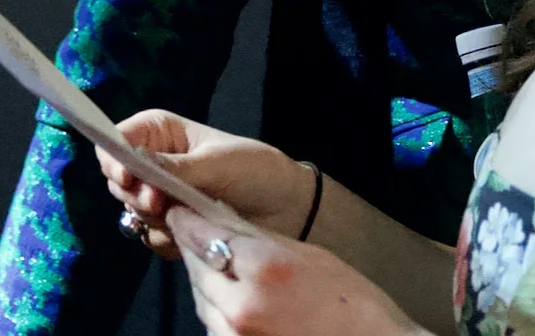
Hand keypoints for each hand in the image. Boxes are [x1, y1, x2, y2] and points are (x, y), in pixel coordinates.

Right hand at [96, 109, 317, 259]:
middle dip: (135, 193)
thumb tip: (135, 164)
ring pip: (133, 211)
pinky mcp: (172, 228)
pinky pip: (151, 237)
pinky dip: (168, 239)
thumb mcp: (218, 164)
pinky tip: (191, 234)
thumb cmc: (256, 171)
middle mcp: (155, 163)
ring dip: (153, 217)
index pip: (120, 139)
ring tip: (183, 215)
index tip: (127, 176)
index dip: (115, 157)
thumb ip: (175, 167)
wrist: (288, 211)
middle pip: (119, 179)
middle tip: (159, 200)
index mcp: (162, 133)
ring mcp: (162, 197)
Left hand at [167, 207, 425, 335]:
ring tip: (223, 268)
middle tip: (198, 234)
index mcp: (264, 268)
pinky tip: (238, 301)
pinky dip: (219, 312)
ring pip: (203, 302)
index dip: (187, 221)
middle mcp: (240, 305)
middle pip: (198, 269)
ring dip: (207, 283)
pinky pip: (215, 327)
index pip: (204, 235)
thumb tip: (224, 220)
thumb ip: (261, 240)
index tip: (179, 210)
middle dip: (198, 250)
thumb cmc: (355, 303)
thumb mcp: (311, 256)